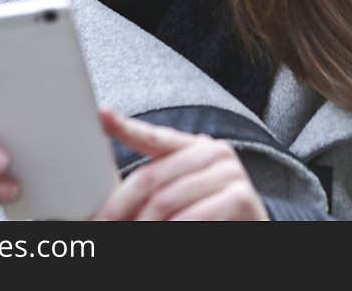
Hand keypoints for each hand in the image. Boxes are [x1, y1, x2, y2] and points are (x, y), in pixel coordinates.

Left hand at [92, 107, 268, 220]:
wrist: (249, 230)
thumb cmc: (208, 217)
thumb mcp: (175, 196)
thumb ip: (150, 186)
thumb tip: (107, 195)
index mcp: (193, 146)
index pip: (153, 136)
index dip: (125, 126)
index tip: (102, 114)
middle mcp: (213, 151)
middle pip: (150, 177)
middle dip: (121, 207)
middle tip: (103, 224)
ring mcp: (229, 172)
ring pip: (166, 200)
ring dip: (145, 225)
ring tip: (133, 235)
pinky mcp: (241, 196)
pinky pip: (194, 216)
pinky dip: (174, 231)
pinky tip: (168, 234)